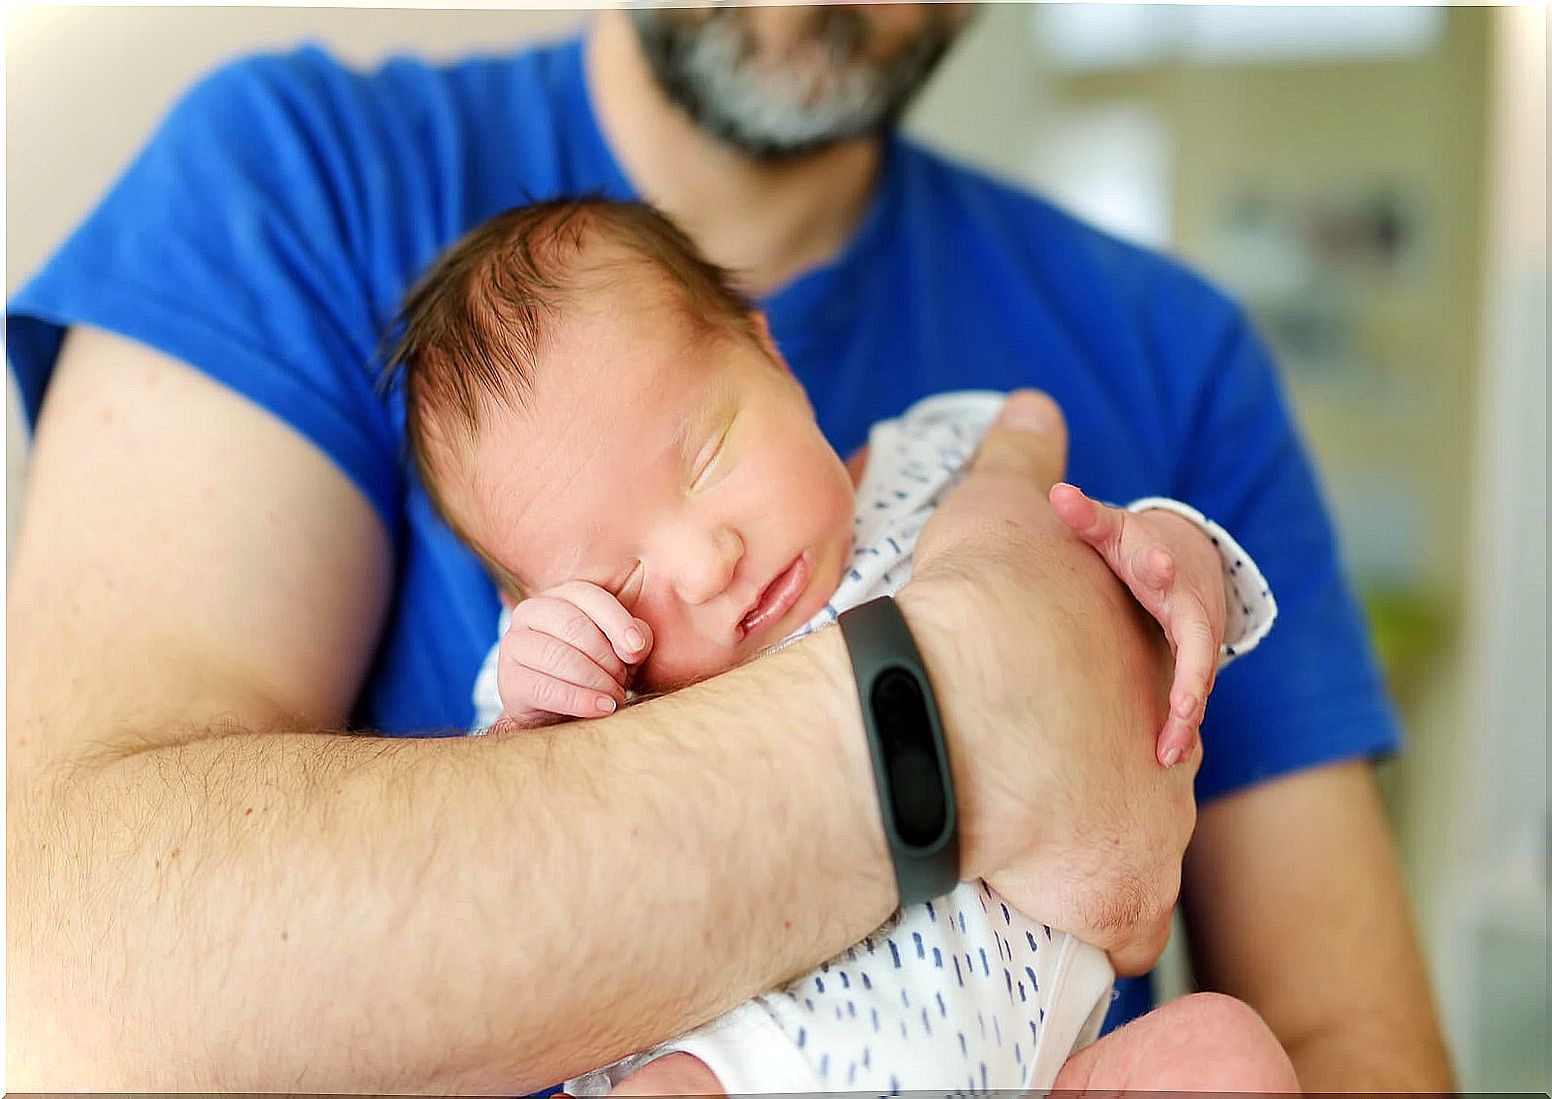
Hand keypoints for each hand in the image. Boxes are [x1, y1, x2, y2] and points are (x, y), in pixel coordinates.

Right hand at [496, 580, 653, 726]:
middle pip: (573, 625)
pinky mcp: (509, 680)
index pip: (589, 597)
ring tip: (615, 696)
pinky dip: (579, 700)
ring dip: (595, 679)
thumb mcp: (619, 650)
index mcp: (560, 595)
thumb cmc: (594, 671)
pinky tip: (601, 708)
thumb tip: (635, 643)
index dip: (616, 621)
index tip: (636, 649)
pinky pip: (545, 688)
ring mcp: (513, 645)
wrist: (561, 713)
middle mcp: (530, 612)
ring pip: (558, 656)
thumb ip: (632, 638)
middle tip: (623, 681)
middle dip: (605, 656)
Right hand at [901, 390, 1194, 976]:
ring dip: (1094, 839)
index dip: (1114, 663)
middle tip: (1045, 757)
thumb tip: (1032, 401)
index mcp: (1157, 646)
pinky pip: (1122, 928)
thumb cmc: (986, 608)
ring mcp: (1159, 821)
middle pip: (1157, 753)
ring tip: (1025, 834)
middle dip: (1114, 752)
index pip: (1163, 659)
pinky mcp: (1127, 895)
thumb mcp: (1001, 506)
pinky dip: (1093, 927)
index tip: (1059, 670)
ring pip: (1146, 840)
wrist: (960, 708)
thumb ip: (1023, 452)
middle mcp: (1172, 738)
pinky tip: (1049, 914)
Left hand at [1049, 485, 1226, 768]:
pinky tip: (1166, 759)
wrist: (1185, 556)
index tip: (1159, 572)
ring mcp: (1198, 641)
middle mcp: (1191, 611)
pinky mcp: (1194, 664)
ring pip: (1198, 683)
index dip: (1164, 574)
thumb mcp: (1112, 527)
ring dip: (1186, 719)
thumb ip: (1086, 515)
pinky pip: (1191, 697)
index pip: (1169, 577)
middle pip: (1198, 649)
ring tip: (1167, 755)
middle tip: (1182, 715)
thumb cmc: (1135, 546)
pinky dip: (1183, 726)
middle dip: (1192, 683)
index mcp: (1167, 575)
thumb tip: (1058, 495)